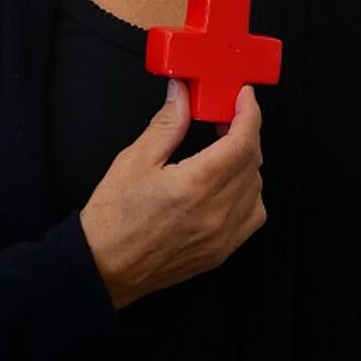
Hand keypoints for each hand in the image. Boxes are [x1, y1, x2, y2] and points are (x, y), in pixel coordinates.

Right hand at [79, 80, 265, 308]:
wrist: (104, 266)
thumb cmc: (113, 217)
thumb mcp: (135, 159)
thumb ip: (167, 123)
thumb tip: (182, 93)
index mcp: (194, 187)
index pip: (242, 143)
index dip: (250, 114)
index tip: (244, 97)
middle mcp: (214, 214)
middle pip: (252, 163)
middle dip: (246, 132)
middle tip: (227, 116)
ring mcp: (221, 237)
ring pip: (256, 188)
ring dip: (247, 162)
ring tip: (224, 148)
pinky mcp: (221, 252)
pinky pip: (252, 216)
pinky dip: (248, 193)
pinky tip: (227, 183)